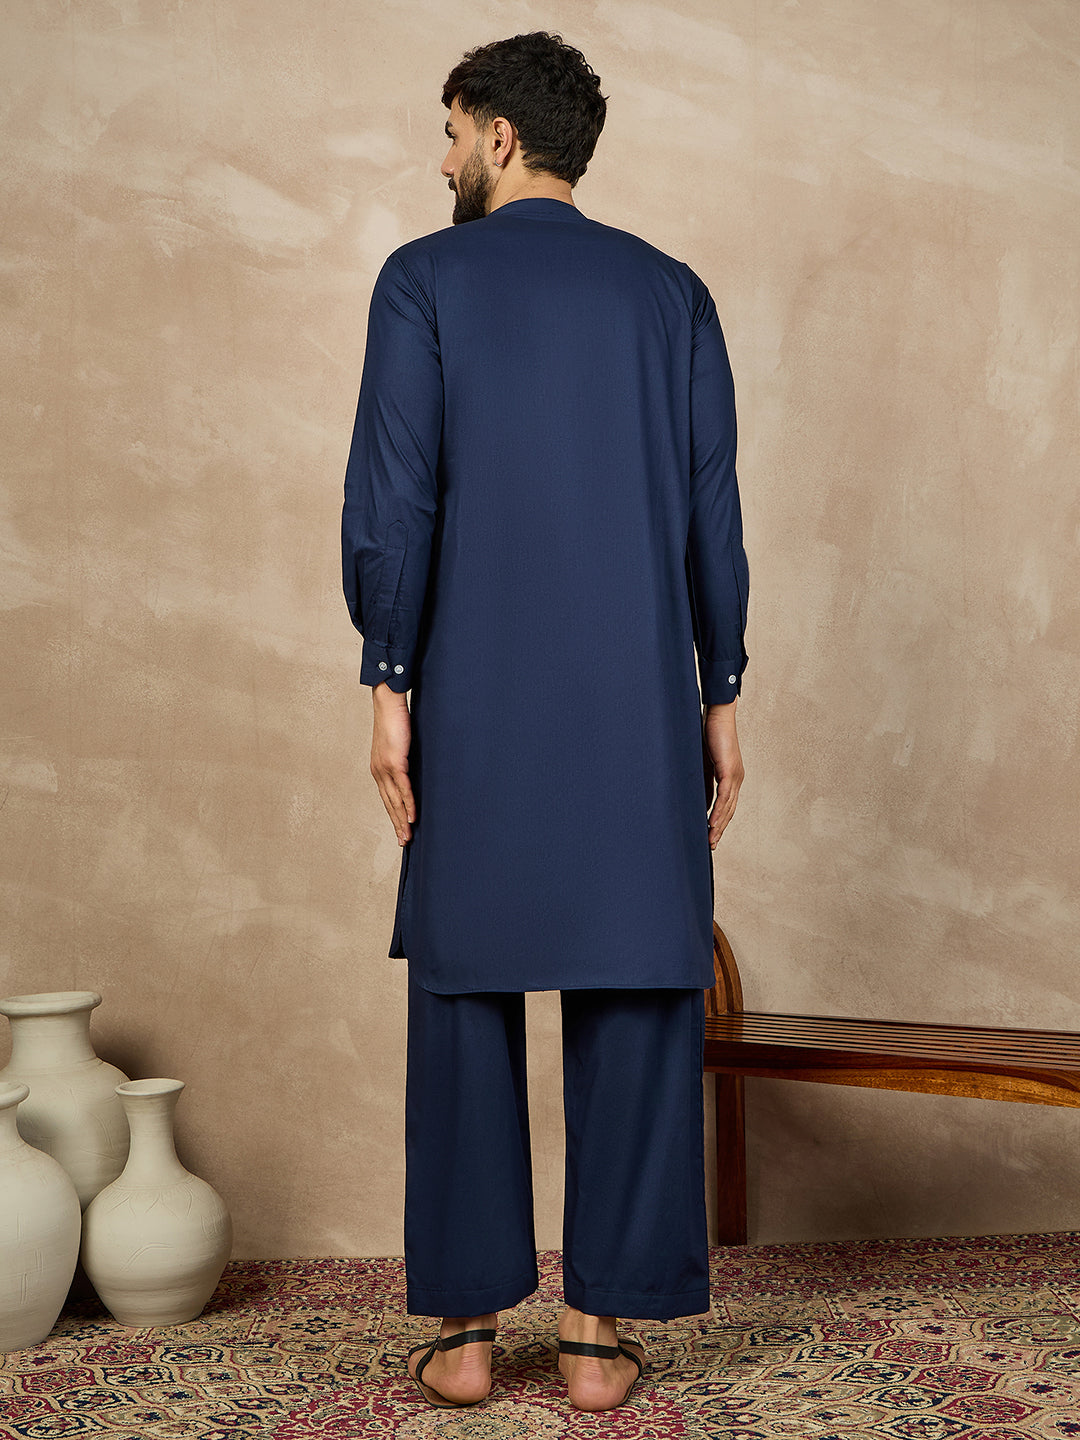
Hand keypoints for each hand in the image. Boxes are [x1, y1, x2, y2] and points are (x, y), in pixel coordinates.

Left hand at [369, 680, 415, 844]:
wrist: (389, 703)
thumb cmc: (396, 721)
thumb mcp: (400, 744)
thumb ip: (405, 759)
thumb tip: (415, 769)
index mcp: (378, 769)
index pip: (386, 798)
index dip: (393, 815)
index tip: (400, 830)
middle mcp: (378, 771)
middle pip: (388, 804)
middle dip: (396, 824)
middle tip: (404, 842)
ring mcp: (385, 768)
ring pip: (394, 800)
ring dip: (402, 820)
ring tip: (408, 836)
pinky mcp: (394, 762)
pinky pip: (403, 788)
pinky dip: (408, 804)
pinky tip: (412, 817)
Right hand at [702, 700, 743, 847]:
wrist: (717, 715)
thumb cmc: (709, 735)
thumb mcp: (704, 763)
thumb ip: (704, 781)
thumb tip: (701, 799)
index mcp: (731, 777)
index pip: (727, 805)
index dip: (719, 822)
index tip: (711, 836)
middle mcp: (737, 779)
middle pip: (729, 811)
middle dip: (719, 830)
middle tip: (711, 846)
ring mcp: (735, 775)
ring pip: (728, 807)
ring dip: (718, 825)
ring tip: (710, 840)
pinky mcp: (729, 771)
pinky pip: (724, 797)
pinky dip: (718, 811)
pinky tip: (711, 823)